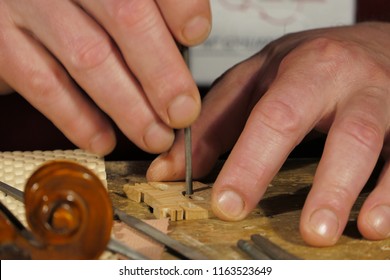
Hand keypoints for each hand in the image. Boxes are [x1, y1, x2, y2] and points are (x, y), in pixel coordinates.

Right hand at [0, 0, 210, 154]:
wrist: (10, 4)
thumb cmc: (74, 4)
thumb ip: (146, 13)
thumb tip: (186, 43)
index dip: (179, 6)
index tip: (196, 34)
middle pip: (126, 17)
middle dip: (162, 74)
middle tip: (182, 112)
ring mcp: (26, 4)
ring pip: (90, 57)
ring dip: (129, 107)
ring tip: (155, 136)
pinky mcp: (1, 40)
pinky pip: (43, 84)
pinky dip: (79, 118)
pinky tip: (104, 139)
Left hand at [147, 22, 389, 245]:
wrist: (378, 45)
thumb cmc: (314, 65)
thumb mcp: (259, 81)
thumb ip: (215, 123)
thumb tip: (168, 168)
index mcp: (303, 68)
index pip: (271, 116)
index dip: (247, 162)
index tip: (225, 204)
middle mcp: (346, 82)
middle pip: (316, 123)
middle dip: (284, 172)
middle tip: (256, 215)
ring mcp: (382, 103)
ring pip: (363, 144)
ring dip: (341, 192)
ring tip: (318, 233)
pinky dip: (389, 196)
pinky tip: (372, 224)